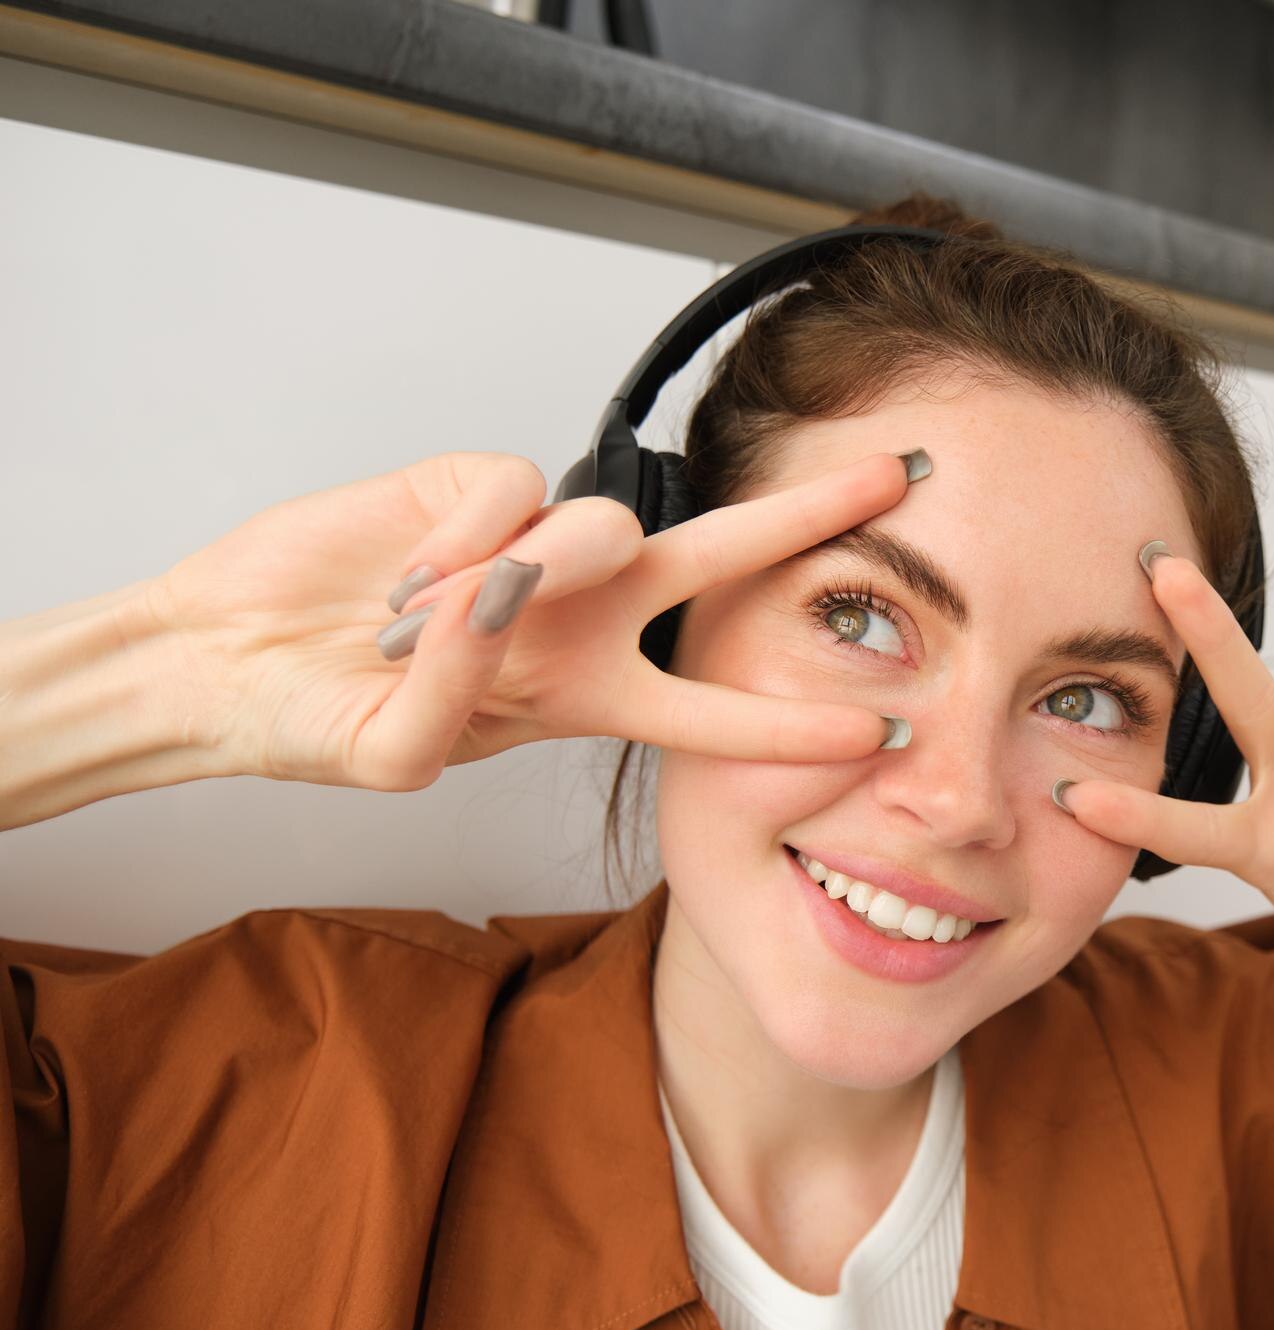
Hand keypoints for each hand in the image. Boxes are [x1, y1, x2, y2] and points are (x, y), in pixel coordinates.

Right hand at [142, 450, 918, 790]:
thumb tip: (508, 592)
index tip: (876, 736)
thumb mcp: (401, 751)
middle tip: (896, 481)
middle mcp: (579, 615)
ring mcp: (530, 546)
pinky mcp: (470, 484)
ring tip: (428, 622)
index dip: (789, 727)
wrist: (223, 656)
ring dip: (533, 576)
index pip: (709, 713)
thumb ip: (459, 690)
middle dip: (807, 522)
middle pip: (719, 561)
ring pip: (604, 524)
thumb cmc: (317, 718)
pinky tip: (408, 574)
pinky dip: (464, 535)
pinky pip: (513, 490)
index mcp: (584, 694)